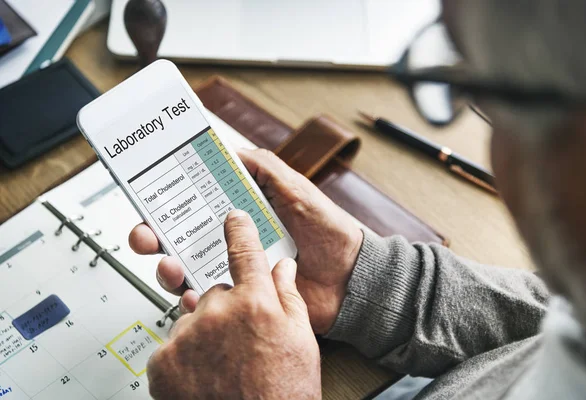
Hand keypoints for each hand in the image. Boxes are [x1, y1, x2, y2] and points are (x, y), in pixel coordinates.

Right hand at [129, 149, 362, 333]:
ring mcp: (233, 270)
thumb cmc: (328, 231)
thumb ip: (265, 169)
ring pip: (184, 269)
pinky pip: (208, 300)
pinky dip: (192, 299)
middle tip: (145, 235)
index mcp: (239, 212)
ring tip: (171, 266)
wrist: (350, 278)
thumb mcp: (297, 190)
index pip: (192, 203)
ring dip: (167, 267)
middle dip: (152, 234)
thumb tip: (229, 148)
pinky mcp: (241, 298)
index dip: (166, 199)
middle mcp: (229, 241)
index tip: (148, 193)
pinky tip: (192, 294)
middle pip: (177, 237)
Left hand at [147, 210, 320, 398]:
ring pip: (193, 319)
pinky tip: (205, 374)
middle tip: (241, 339)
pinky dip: (184, 356)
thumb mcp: (301, 340)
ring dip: (204, 333)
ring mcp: (187, 336)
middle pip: (216, 292)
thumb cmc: (284, 392)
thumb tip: (283, 267)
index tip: (233, 220)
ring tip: (224, 363)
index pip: (244, 252)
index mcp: (256, 302)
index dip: (239, 232)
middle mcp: (218, 313)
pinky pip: (172, 344)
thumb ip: (289, 296)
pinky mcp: (163, 361)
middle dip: (226, 308)